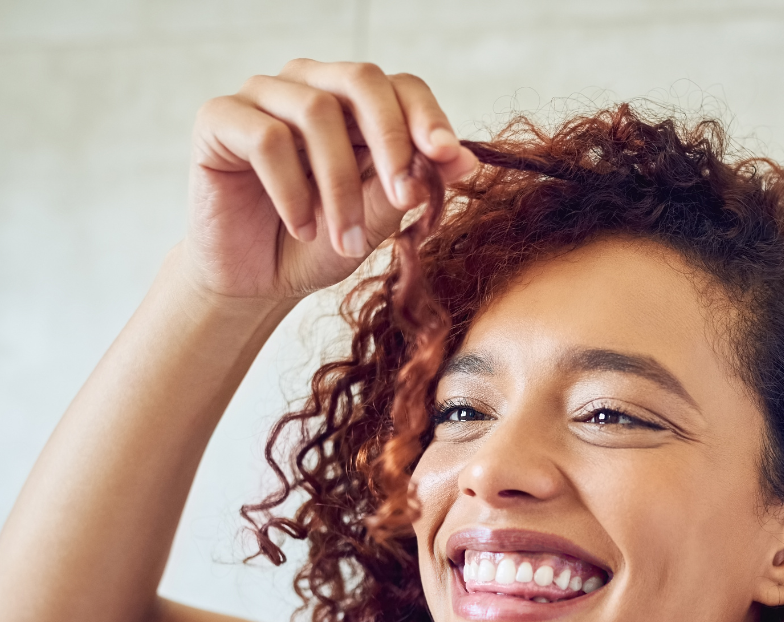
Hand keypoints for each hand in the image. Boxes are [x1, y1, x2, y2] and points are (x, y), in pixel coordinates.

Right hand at [181, 59, 476, 301]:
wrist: (255, 281)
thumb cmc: (315, 248)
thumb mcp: (374, 224)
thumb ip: (410, 187)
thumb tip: (465, 160)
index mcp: (354, 107)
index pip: (400, 87)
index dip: (427, 116)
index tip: (446, 157)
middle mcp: (309, 87)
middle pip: (362, 80)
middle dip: (392, 141)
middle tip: (404, 198)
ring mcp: (262, 97)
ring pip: (317, 113)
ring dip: (341, 188)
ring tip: (347, 242)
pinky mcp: (219, 118)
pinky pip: (267, 139)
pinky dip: (292, 192)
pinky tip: (302, 228)